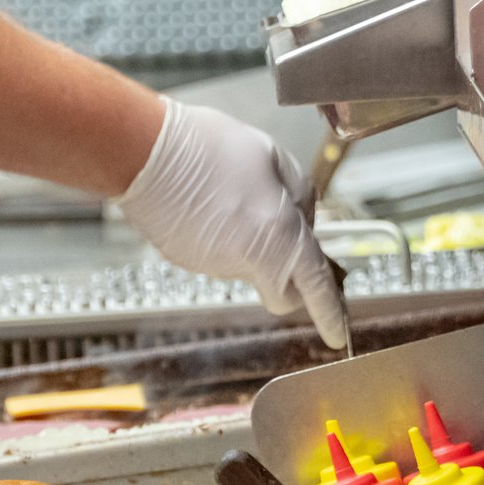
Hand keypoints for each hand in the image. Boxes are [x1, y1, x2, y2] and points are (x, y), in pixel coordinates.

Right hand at [115, 98, 346, 348]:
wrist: (146, 153)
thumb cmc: (210, 149)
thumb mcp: (275, 159)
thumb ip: (299, 198)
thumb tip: (300, 222)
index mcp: (281, 237)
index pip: (316, 289)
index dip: (330, 315)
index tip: (337, 336)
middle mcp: (247, 262)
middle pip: (280, 284)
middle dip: (287, 270)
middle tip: (280, 228)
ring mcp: (213, 266)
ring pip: (247, 265)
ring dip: (249, 240)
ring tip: (229, 194)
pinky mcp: (187, 261)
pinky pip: (217, 254)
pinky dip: (220, 234)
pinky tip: (206, 202)